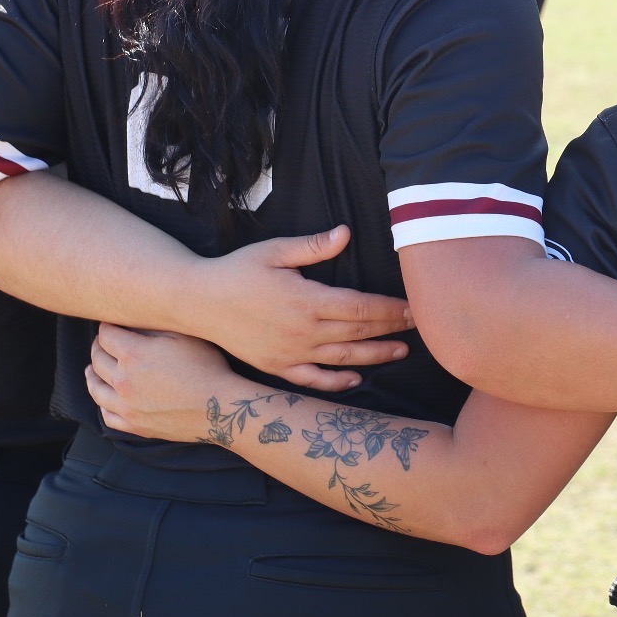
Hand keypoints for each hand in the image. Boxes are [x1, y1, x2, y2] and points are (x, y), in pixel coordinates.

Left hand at [86, 324, 234, 442]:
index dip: (107, 326)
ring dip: (91, 375)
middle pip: (97, 359)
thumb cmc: (206, 367)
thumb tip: (134, 321)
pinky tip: (106, 398)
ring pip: (95, 388)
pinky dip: (102, 404)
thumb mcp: (184, 335)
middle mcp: (122, 380)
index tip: (110, 324)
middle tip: (102, 343)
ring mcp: (125, 405)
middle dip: (98, 347)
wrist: (218, 407)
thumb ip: (153, 326)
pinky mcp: (133, 425)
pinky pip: (106, 415)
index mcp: (133, 354)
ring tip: (92, 369)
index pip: (106, 335)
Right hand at [194, 226, 413, 393]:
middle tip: (420, 326)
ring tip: (400, 351)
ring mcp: (290, 353)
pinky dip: (337, 383)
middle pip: (359, 334)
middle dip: (392, 329)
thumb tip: (346, 234)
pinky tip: (356, 381)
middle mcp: (303, 331)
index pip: (361, 307)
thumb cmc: (236, 271)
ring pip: (343, 359)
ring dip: (375, 356)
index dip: (390, 309)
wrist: (196, 302)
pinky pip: (313, 380)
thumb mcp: (274, 251)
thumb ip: (313, 246)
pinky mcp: (277, 367)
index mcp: (307, 300)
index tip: (414, 306)